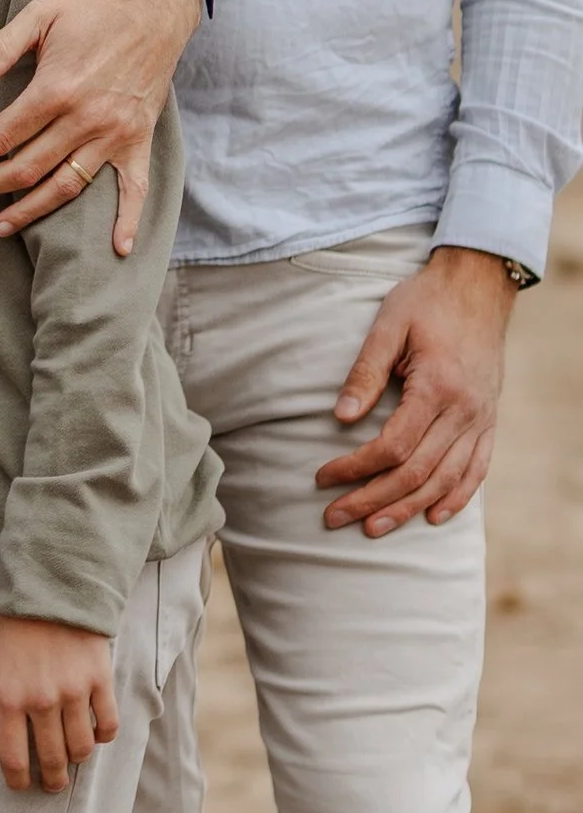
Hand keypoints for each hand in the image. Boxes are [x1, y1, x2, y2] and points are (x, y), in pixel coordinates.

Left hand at [0, 0, 202, 255]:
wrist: (155, 3)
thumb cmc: (94, 5)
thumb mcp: (42, 12)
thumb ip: (2, 47)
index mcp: (57, 89)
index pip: (3, 135)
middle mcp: (86, 119)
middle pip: (27, 167)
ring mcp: (115, 133)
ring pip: (67, 185)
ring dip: (32, 210)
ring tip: (1, 225)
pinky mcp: (139, 138)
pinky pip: (135, 189)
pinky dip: (128, 220)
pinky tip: (117, 248)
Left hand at [0, 612, 118, 792]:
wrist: (49, 593)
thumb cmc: (14, 634)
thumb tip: (6, 747)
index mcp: (8, 699)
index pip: (13, 759)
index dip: (19, 781)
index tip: (23, 787)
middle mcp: (41, 701)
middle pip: (52, 760)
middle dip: (53, 780)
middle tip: (54, 784)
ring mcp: (73, 692)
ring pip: (82, 750)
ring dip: (77, 760)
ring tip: (73, 757)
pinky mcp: (100, 681)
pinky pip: (108, 726)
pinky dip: (102, 737)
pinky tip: (94, 734)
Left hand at [315, 243, 514, 533]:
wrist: (479, 285)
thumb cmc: (426, 300)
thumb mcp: (388, 325)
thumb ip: (364, 372)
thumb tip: (339, 417)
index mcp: (437, 387)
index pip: (393, 445)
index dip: (355, 467)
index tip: (323, 478)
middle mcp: (465, 411)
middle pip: (417, 472)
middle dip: (372, 499)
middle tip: (335, 517)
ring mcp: (482, 419)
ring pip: (446, 480)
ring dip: (408, 508)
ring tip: (373, 527)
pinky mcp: (489, 420)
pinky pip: (477, 470)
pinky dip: (456, 497)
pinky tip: (432, 515)